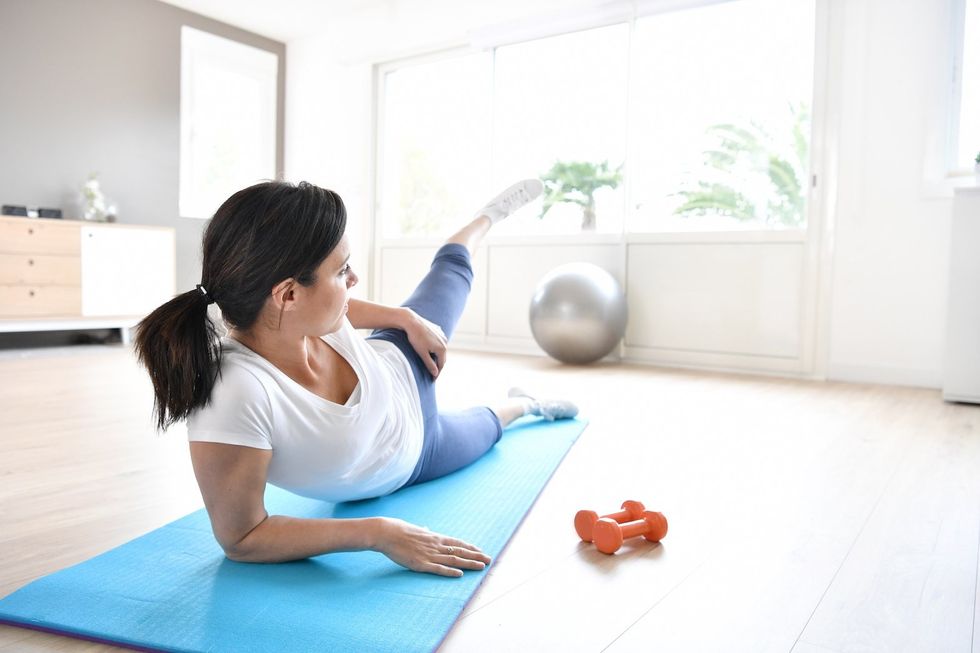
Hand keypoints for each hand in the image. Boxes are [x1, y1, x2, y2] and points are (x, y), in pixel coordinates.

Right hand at [374, 517, 490, 577]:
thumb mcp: (414, 529)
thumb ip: (423, 531)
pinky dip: (450, 572)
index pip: (457, 542)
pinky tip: (460, 574)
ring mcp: (429, 554)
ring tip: (481, 566)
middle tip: (489, 559)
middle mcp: (435, 545)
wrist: (386, 532)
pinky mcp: (420, 564)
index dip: (470, 547)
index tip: (481, 550)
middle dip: (475, 556)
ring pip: (453, 560)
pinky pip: (438, 569)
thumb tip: (426, 528)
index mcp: (434, 536)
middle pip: (460, 551)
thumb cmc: (398, 530)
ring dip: (468, 564)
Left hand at [402, 309, 447, 378]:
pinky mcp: (438, 330)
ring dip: (437, 356)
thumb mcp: (422, 353)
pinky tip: (431, 350)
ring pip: (441, 349)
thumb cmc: (416, 338)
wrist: (412, 321)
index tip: (433, 380)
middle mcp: (445, 341)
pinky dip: (436, 348)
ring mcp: (442, 335)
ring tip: (431, 362)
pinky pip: (438, 342)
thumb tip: (435, 373)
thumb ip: (429, 364)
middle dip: (438, 365)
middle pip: (442, 357)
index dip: (437, 373)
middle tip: (432, 373)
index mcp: (442, 348)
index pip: (441, 365)